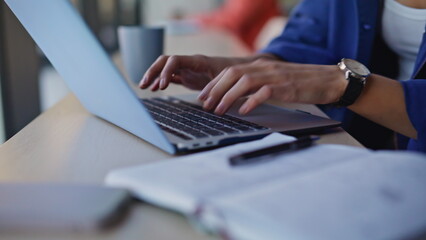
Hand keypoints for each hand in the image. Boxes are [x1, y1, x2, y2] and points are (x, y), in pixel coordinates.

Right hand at [139, 54, 232, 90]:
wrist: (239, 70)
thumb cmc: (233, 74)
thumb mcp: (225, 81)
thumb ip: (215, 89)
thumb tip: (205, 103)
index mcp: (197, 61)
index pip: (175, 60)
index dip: (166, 72)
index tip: (162, 86)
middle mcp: (189, 63)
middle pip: (164, 62)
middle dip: (152, 71)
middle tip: (143, 84)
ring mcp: (187, 69)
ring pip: (164, 68)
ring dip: (153, 75)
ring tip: (143, 86)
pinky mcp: (187, 76)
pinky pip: (170, 76)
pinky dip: (160, 81)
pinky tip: (153, 88)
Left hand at [198, 59, 347, 114]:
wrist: (329, 80)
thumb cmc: (301, 83)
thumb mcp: (274, 80)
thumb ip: (256, 85)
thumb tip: (236, 98)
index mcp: (261, 65)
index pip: (230, 71)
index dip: (214, 83)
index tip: (203, 95)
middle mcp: (265, 67)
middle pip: (232, 74)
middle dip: (215, 89)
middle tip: (205, 104)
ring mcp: (275, 76)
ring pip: (244, 81)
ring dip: (228, 96)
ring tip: (219, 110)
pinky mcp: (286, 87)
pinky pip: (264, 92)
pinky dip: (251, 101)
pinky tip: (243, 111)